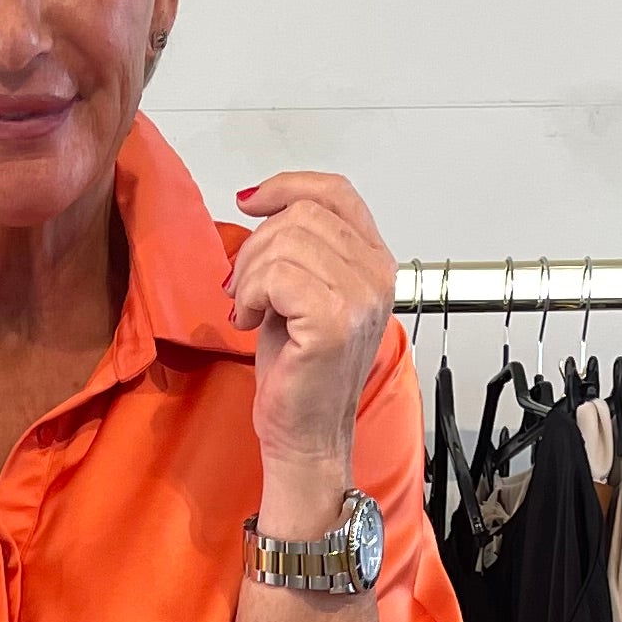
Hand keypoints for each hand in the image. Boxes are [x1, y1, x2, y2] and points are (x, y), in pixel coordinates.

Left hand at [230, 171, 395, 521]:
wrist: (306, 436)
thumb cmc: (301, 373)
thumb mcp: (302, 292)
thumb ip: (299, 246)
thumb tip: (261, 201)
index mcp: (375, 262)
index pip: (335, 192)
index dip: (287, 186)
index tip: (250, 202)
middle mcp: (377, 275)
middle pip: (302, 214)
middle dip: (256, 246)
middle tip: (245, 288)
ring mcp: (361, 297)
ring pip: (286, 240)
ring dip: (251, 274)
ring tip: (251, 308)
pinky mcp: (335, 321)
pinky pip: (278, 275)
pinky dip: (253, 294)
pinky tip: (252, 321)